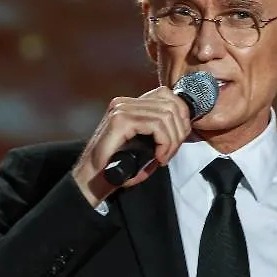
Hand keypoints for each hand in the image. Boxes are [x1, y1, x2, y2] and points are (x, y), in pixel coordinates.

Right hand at [72, 86, 191, 206]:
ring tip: (164, 156)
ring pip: (166, 115)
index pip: (167, 96)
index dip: (181, 117)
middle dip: (179, 131)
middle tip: (170, 152)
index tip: (178, 140)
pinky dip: (164, 143)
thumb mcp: (143, 143)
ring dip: (172, 140)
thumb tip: (184, 125)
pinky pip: (157, 125)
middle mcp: (124, 102)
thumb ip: (158, 130)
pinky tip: (159, 157)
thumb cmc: (117, 165)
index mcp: (129, 104)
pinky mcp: (120, 121)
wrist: (92, 180)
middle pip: (170, 105)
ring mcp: (121, 109)